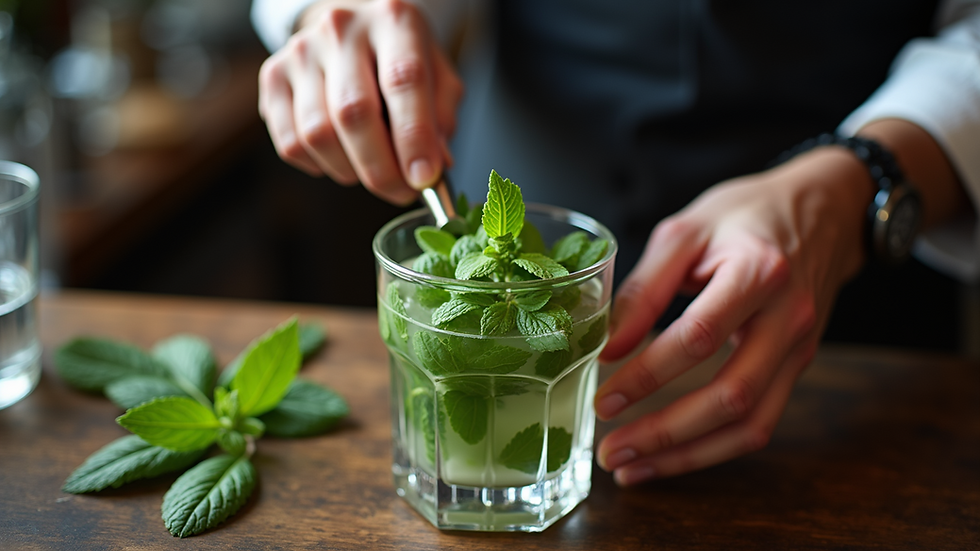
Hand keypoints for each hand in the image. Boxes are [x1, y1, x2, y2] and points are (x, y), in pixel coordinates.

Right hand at [257, 0, 463, 204]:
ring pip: (317, 134)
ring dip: (350, 171)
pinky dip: (319, 166)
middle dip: (381, 168)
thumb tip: (432, 167)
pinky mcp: (273, 77)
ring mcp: (300, 51)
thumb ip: (441, 119)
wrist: (352, 29)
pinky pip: (291, 144)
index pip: (404, 80)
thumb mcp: (438, 76)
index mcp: (393, 20)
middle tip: (402, 192)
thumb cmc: (401, 59)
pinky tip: (341, 157)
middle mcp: (341, 28)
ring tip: (372, 170)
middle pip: (354, 112)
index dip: (414, 137)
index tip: (424, 179)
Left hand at [593, 146, 873, 484]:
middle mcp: (787, 319)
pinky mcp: (797, 367)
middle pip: (730, 397)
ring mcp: (798, 349)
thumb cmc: (746, 216)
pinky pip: (760, 422)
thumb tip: (608, 347)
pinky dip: (712, 448)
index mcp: (758, 273)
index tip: (603, 399)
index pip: (697, 338)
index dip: (647, 375)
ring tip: (631, 468)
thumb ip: (645, 288)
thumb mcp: (686, 232)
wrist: (822, 210)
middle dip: (664, 433)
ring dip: (687, 456)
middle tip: (610, 450)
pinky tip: (670, 455)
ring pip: (750, 425)